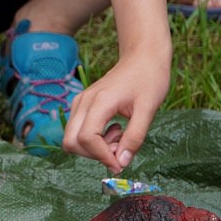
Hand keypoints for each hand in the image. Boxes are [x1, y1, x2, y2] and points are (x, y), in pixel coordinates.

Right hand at [61, 51, 168, 173]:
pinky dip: (93, 140)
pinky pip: (77, 132)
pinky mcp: (82, 106)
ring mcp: (80, 103)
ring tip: (119, 136)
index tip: (120, 163)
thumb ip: (135, 138)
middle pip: (71, 142)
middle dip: (94, 154)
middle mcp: (84, 102)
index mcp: (99, 101)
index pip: (86, 139)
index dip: (102, 156)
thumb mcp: (149, 109)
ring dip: (94, 148)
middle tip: (120, 146)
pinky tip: (113, 130)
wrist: (142, 57)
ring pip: (72, 139)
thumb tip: (121, 163)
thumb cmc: (149, 79)